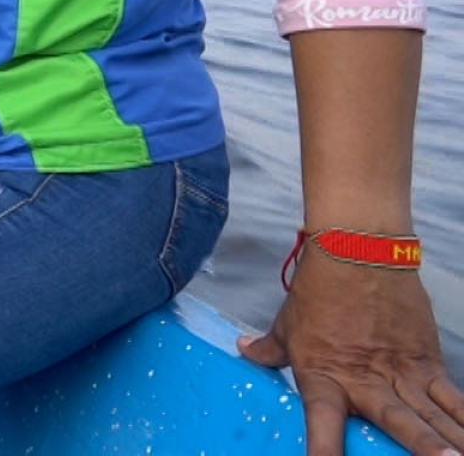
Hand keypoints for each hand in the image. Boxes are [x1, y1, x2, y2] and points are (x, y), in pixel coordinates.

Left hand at [239, 251, 463, 454]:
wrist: (357, 252)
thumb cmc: (318, 290)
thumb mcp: (286, 325)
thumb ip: (269, 349)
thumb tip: (245, 350)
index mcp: (324, 377)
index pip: (322, 423)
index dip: (324, 452)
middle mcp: (367, 381)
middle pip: (399, 423)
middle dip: (420, 448)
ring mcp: (403, 372)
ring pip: (432, 414)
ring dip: (450, 439)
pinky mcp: (428, 361)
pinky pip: (452, 397)